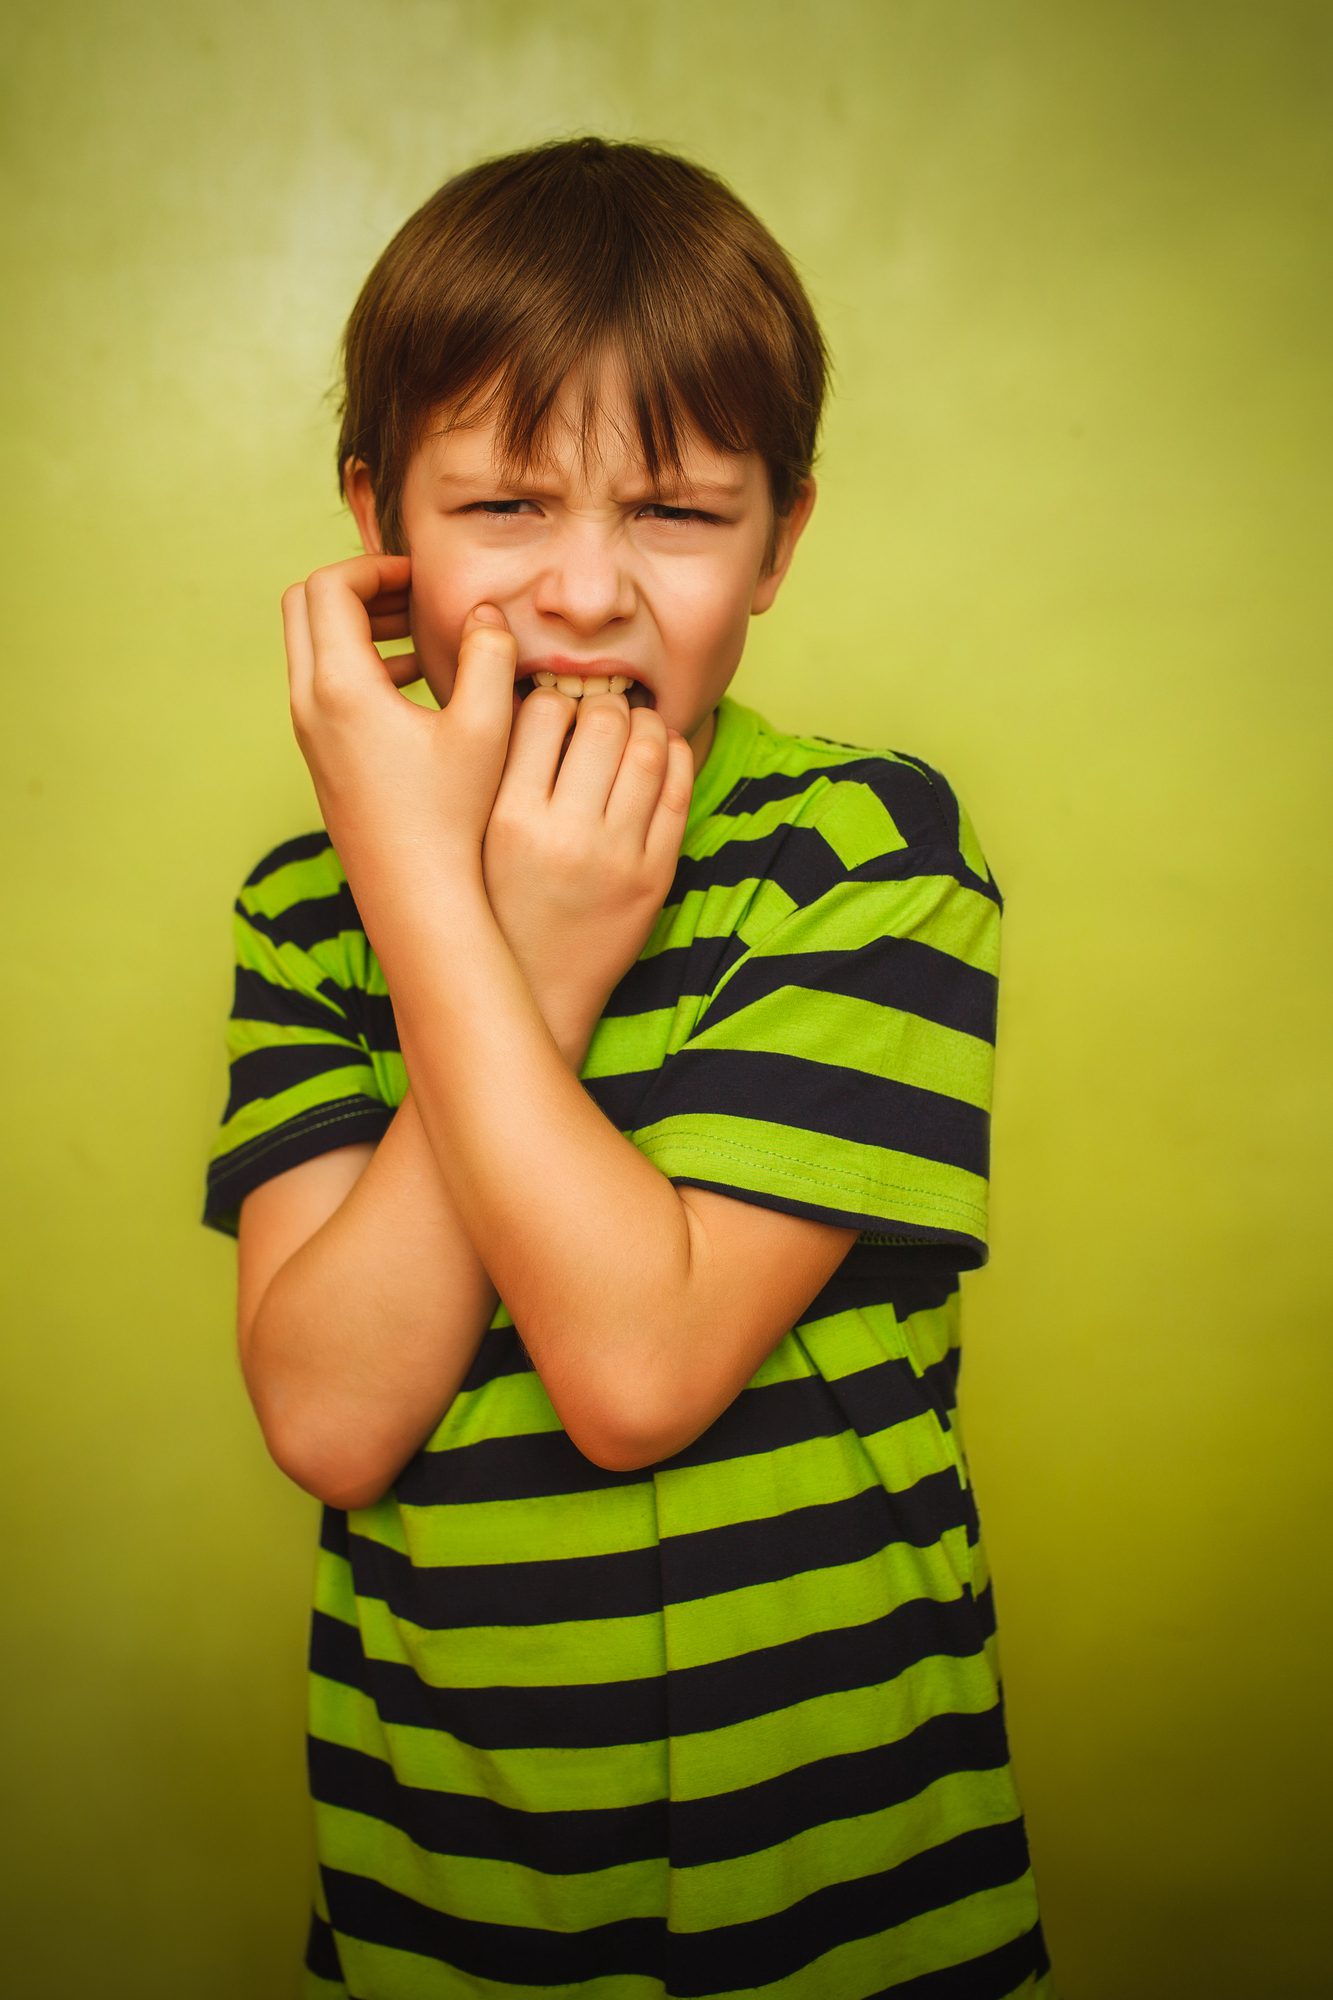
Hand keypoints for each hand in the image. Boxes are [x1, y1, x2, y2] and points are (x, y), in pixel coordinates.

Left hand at [281, 556, 516, 933]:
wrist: (416, 895)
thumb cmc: (452, 817)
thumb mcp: (485, 727)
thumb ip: (489, 655)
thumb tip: (484, 612)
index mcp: (342, 688)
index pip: (330, 587)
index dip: (374, 567)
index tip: (420, 577)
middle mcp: (310, 706)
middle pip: (305, 608)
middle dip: (356, 589)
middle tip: (411, 596)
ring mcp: (309, 734)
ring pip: (311, 648)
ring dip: (358, 627)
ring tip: (418, 634)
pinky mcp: (319, 758)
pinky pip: (323, 686)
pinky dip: (358, 666)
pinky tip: (415, 685)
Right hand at [482, 685, 694, 1045]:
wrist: (537, 991)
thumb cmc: (495, 905)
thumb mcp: (475, 838)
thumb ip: (494, 772)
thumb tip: (521, 694)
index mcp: (508, 819)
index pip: (541, 711)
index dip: (551, 697)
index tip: (554, 709)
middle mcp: (564, 836)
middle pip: (602, 722)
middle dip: (604, 702)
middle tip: (601, 708)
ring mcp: (617, 857)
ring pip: (647, 750)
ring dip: (645, 722)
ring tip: (633, 722)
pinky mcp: (655, 877)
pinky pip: (678, 793)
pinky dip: (674, 757)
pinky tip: (661, 750)